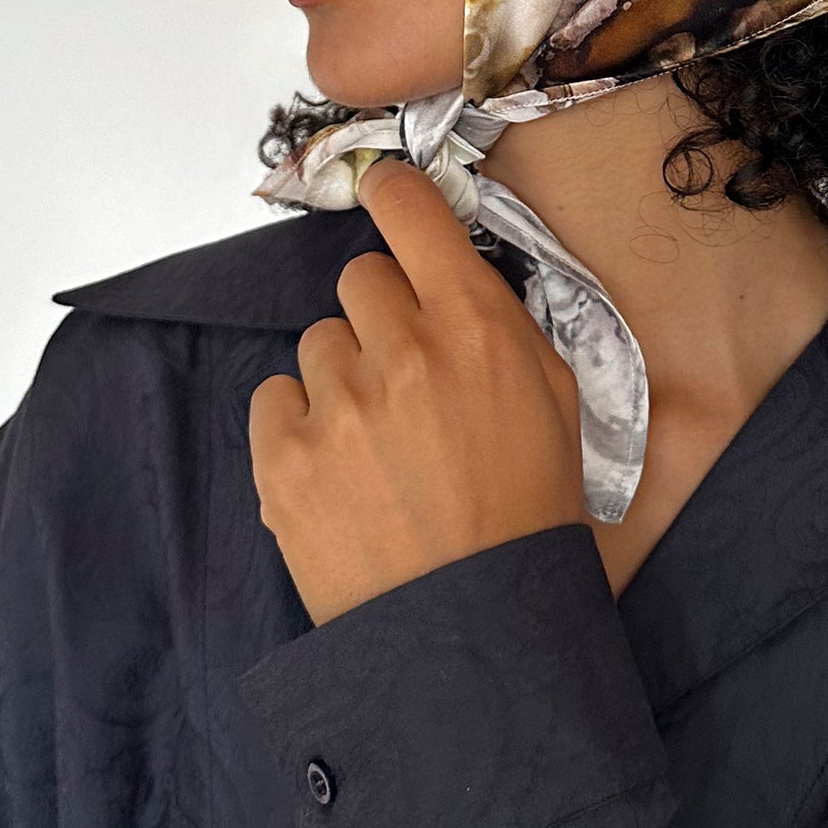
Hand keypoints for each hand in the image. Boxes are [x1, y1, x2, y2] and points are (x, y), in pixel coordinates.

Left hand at [248, 157, 587, 624]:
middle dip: (382, 321)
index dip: (393, 194)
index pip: (413, 213)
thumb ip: (499, 327)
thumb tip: (452, 275)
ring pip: (317, 344)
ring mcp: (337, 407)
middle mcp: (403, 353)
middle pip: (361, 281)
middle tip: (408, 383)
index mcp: (477, 329)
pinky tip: (342, 474)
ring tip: (379, 449)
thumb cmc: (527, 521)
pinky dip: (300, 427)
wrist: (478, 637)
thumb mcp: (554, 403)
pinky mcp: (285, 461)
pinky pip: (273, 398)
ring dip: (343, 381)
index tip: (382, 191)